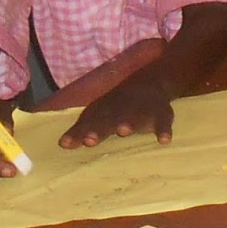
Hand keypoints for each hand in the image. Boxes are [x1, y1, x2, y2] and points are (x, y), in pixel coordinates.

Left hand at [60, 67, 175, 148]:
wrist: (151, 82)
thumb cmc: (118, 106)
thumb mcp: (99, 114)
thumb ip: (82, 130)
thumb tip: (62, 145)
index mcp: (104, 111)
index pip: (89, 122)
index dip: (79, 132)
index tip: (67, 144)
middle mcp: (121, 110)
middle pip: (109, 120)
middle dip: (100, 129)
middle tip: (90, 139)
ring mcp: (142, 111)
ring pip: (135, 117)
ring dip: (130, 123)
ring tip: (124, 130)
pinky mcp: (162, 115)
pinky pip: (164, 122)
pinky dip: (164, 129)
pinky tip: (164, 140)